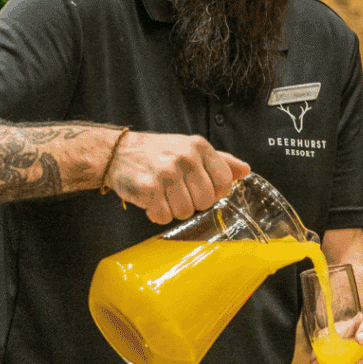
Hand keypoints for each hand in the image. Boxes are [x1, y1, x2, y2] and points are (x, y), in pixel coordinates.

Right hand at [105, 131, 251, 223]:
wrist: (118, 152)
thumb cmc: (156, 152)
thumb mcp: (189, 148)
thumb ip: (220, 160)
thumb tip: (245, 171)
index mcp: (198, 147)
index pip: (225, 182)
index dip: (214, 192)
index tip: (200, 188)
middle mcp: (184, 158)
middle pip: (206, 201)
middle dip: (192, 202)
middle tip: (176, 191)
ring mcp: (166, 173)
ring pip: (186, 212)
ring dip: (173, 209)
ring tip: (163, 195)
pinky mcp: (149, 188)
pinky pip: (164, 216)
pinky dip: (157, 214)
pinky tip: (152, 201)